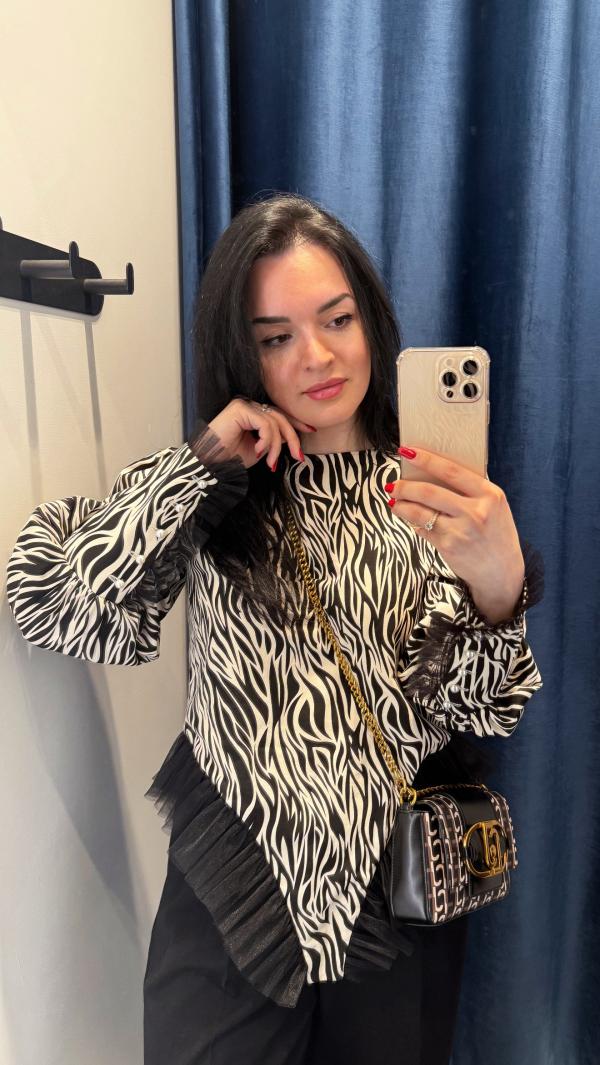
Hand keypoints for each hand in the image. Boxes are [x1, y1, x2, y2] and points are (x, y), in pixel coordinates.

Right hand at [207, 397, 314, 470]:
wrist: (211, 463)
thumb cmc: (231, 458)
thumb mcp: (260, 449)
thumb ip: (274, 440)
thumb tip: (290, 437)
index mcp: (253, 414)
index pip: (279, 414)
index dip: (296, 422)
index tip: (310, 430)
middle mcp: (249, 406)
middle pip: (280, 417)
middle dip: (292, 437)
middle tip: (297, 456)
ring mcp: (244, 405)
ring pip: (274, 422)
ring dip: (276, 446)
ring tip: (270, 462)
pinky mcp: (240, 408)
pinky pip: (265, 423)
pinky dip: (267, 440)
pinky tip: (259, 451)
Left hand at [386, 447, 525, 620]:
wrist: (502, 572)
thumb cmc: (496, 535)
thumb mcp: (494, 506)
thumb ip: (471, 491)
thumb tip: (433, 474)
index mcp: (489, 495)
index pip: (451, 471)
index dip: (426, 460)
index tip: (407, 452)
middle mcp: (476, 512)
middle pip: (430, 492)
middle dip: (405, 487)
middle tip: (393, 485)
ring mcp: (461, 531)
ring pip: (420, 512)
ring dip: (402, 506)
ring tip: (395, 501)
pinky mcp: (448, 547)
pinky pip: (423, 529)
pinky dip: (413, 523)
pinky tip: (410, 519)